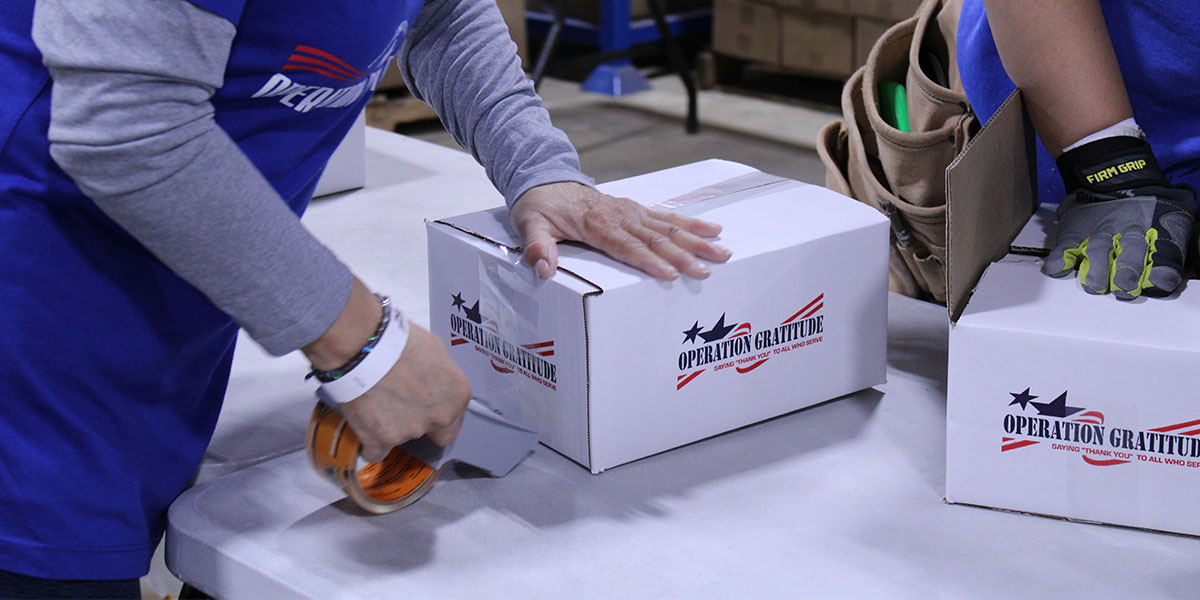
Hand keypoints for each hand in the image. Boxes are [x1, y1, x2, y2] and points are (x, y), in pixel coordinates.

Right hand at [338, 324, 470, 461]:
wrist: (362, 346)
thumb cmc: (398, 341)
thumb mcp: (435, 350)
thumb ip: (441, 376)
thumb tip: (435, 382)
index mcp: (457, 396)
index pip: (454, 421)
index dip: (438, 412)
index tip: (425, 406)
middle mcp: (439, 417)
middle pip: (431, 432)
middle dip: (418, 422)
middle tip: (399, 403)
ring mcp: (410, 431)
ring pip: (402, 438)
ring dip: (392, 426)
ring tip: (377, 400)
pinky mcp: (381, 439)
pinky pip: (376, 451)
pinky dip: (371, 442)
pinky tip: (365, 423)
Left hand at [510, 181, 731, 280]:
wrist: (545, 181)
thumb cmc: (539, 207)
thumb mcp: (528, 224)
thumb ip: (537, 246)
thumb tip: (543, 269)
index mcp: (596, 224)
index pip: (626, 246)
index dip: (648, 260)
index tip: (669, 273)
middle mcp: (620, 216)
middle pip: (655, 238)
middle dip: (683, 255)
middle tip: (707, 269)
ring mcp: (631, 212)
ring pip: (668, 228)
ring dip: (696, 240)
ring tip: (722, 252)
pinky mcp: (637, 210)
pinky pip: (667, 217)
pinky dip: (691, 224)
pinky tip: (713, 230)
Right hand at [1042, 184, 1195, 297]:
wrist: (1116, 176)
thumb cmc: (1152, 204)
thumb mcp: (1178, 215)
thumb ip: (1184, 243)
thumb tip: (1193, 266)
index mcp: (1158, 230)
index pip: (1164, 254)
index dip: (1161, 270)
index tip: (1159, 283)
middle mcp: (1129, 232)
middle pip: (1130, 254)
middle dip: (1127, 272)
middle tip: (1124, 288)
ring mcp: (1100, 233)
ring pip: (1099, 251)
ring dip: (1097, 269)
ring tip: (1095, 285)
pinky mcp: (1076, 232)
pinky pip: (1066, 246)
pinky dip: (1061, 259)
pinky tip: (1060, 269)